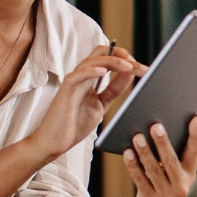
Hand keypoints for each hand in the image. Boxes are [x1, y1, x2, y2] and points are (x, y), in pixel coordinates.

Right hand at [30, 44, 144, 156]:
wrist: (53, 143)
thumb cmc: (73, 125)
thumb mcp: (100, 105)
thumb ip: (113, 90)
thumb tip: (130, 74)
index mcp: (89, 78)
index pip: (108, 58)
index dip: (125, 59)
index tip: (142, 68)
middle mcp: (81, 76)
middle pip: (101, 54)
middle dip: (122, 55)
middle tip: (139, 65)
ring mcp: (72, 82)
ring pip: (92, 61)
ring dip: (112, 61)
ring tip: (128, 66)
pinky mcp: (65, 90)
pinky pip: (77, 75)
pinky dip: (91, 71)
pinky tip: (104, 72)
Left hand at [121, 118, 196, 196]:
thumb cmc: (162, 186)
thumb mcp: (172, 176)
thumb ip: (171, 157)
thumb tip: (157, 129)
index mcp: (189, 175)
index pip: (194, 153)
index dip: (196, 136)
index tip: (195, 118)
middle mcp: (181, 186)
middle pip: (171, 161)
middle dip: (163, 142)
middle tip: (156, 125)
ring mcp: (165, 195)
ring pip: (154, 169)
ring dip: (145, 152)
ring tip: (137, 136)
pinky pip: (140, 179)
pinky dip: (133, 165)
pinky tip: (127, 153)